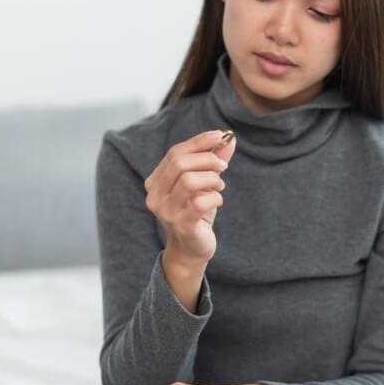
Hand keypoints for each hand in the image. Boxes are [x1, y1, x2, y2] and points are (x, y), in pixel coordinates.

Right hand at [144, 130, 236, 267]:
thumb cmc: (196, 212)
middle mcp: (155, 195)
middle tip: (223, 166)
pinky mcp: (182, 225)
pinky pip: (201, 203)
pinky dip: (216, 197)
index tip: (219, 135)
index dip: (198, 141)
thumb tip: (228, 139)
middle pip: (179, 163)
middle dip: (207, 159)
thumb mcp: (204, 183)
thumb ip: (213, 161)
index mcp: (156, 181)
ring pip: (188, 180)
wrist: (191, 249)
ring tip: (219, 186)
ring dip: (212, 179)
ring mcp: (166, 212)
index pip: (175, 153)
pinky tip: (218, 200)